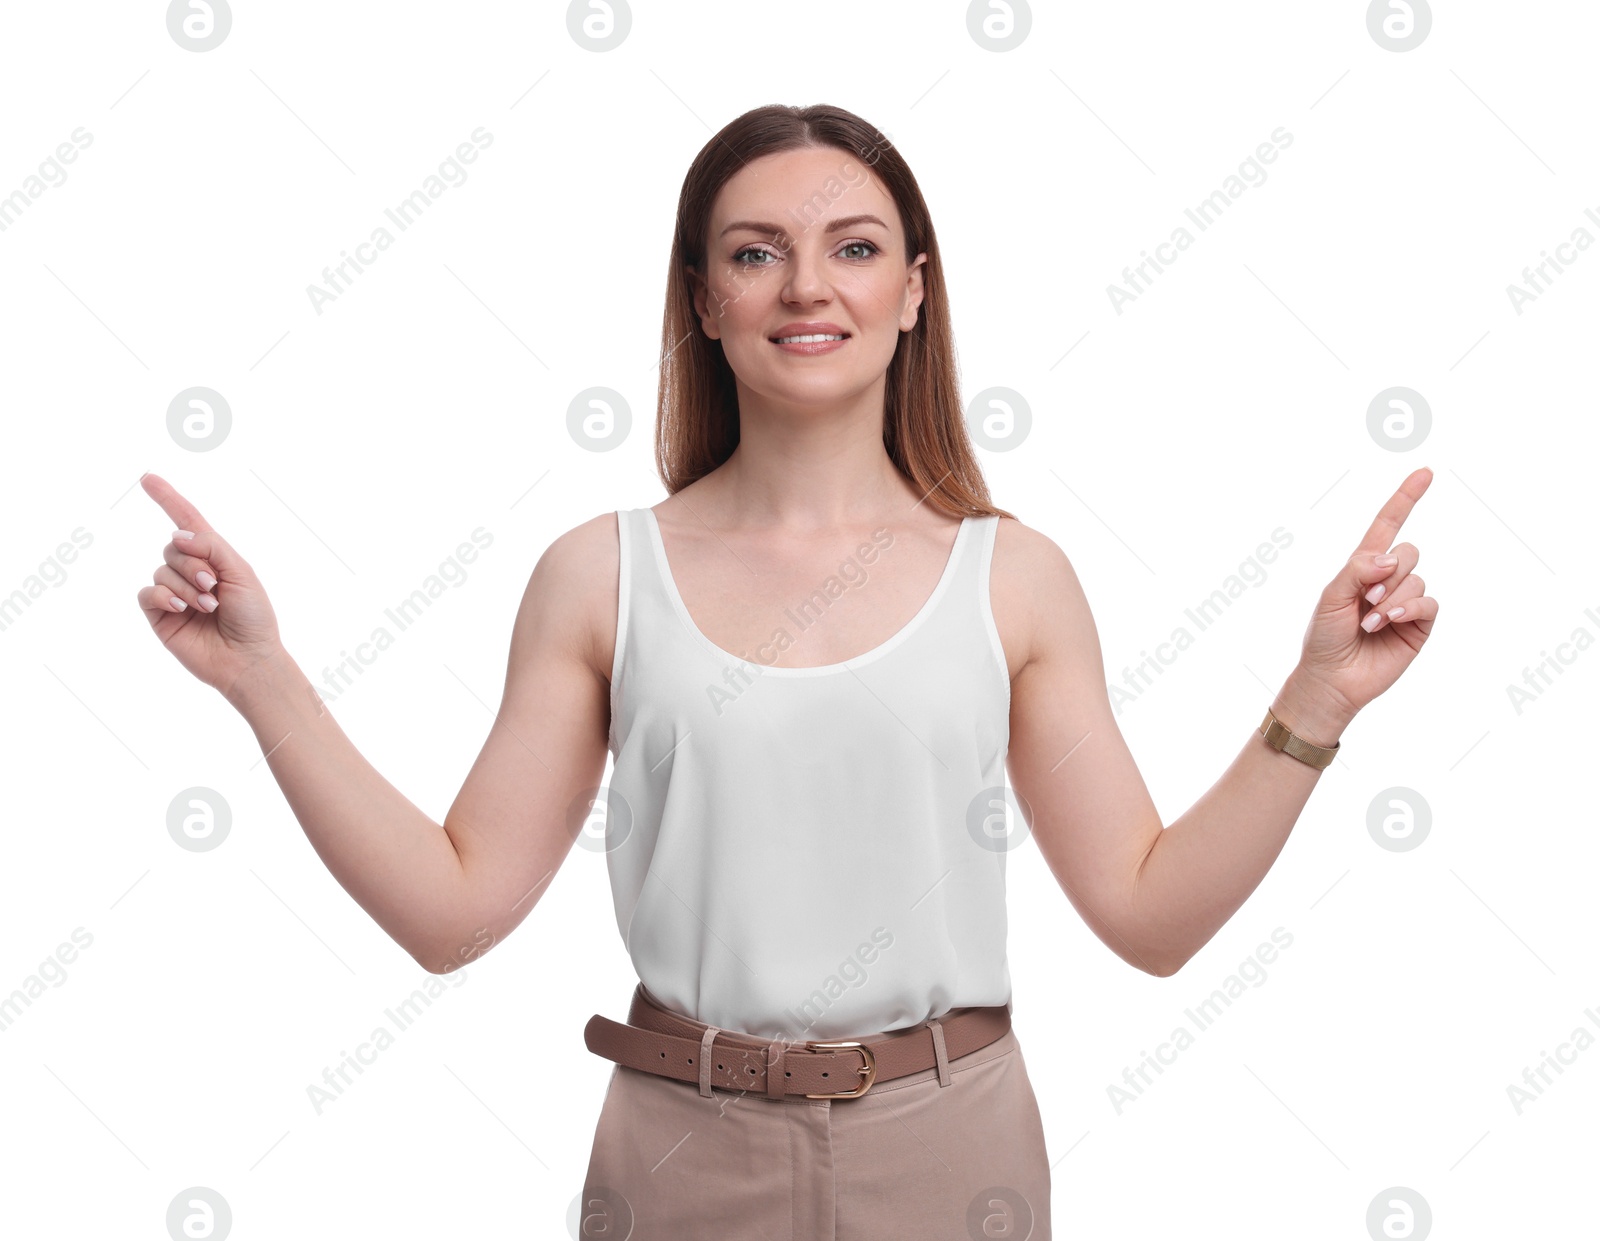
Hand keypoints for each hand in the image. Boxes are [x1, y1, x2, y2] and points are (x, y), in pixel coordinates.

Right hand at [136, 472, 284, 697]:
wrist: (248, 658)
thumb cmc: (253, 616)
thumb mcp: (241, 572)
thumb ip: (212, 547)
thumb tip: (179, 533)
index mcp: (214, 558)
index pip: (189, 522)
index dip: (169, 499)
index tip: (148, 478)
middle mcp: (191, 572)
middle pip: (173, 547)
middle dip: (193, 563)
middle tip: (215, 586)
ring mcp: (174, 593)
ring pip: (162, 569)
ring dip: (186, 585)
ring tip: (209, 605)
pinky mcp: (160, 615)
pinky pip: (146, 593)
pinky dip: (163, 596)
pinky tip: (182, 608)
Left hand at [1294, 466, 1439, 719]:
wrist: (1332, 678)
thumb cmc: (1324, 636)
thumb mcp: (1331, 596)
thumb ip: (1358, 570)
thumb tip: (1391, 556)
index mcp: (1363, 566)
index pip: (1387, 525)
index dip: (1405, 499)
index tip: (1425, 472)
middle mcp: (1388, 580)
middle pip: (1408, 551)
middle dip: (1389, 573)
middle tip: (1367, 599)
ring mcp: (1406, 601)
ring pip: (1417, 578)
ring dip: (1392, 598)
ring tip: (1369, 622)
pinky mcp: (1420, 624)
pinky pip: (1430, 602)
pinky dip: (1410, 608)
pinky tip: (1391, 622)